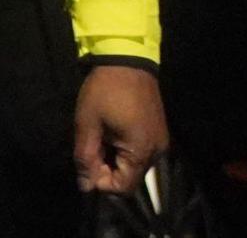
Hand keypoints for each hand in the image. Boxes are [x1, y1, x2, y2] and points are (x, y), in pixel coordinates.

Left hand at [74, 65, 168, 194]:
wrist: (127, 59)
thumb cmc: (105, 90)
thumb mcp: (87, 123)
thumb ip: (86, 157)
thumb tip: (85, 186)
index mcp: (142, 151)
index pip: (123, 187)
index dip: (101, 181)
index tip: (87, 161)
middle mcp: (158, 151)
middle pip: (130, 177)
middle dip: (106, 167)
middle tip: (91, 145)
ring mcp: (161, 142)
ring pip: (134, 165)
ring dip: (114, 157)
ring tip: (100, 135)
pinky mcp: (158, 132)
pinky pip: (140, 152)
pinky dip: (124, 148)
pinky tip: (111, 131)